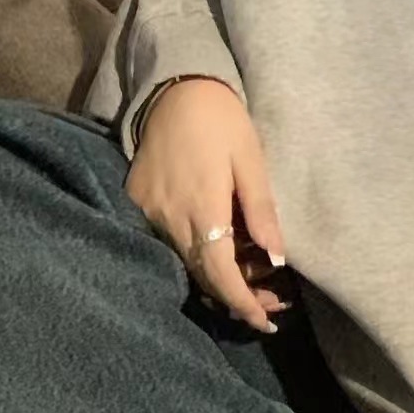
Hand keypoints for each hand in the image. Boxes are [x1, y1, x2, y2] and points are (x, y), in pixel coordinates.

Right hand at [126, 78, 286, 332]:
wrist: (174, 90)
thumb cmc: (222, 120)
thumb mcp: (251, 159)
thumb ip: (261, 210)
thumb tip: (276, 259)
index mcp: (202, 207)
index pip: (220, 274)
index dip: (242, 303)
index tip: (264, 322)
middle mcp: (169, 219)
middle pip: (202, 275)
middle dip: (236, 296)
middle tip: (272, 304)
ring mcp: (148, 214)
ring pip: (184, 262)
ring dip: (217, 277)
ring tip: (255, 281)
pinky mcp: (137, 205)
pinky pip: (167, 244)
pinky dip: (196, 255)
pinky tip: (222, 251)